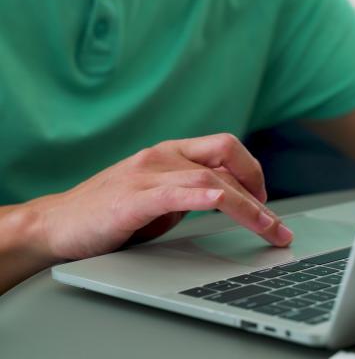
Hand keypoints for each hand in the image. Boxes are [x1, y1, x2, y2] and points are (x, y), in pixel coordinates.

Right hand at [25, 134, 293, 264]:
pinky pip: (177, 193)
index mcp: (170, 152)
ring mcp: (149, 173)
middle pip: (226, 159)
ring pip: (212, 180)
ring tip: (269, 229)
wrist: (58, 222)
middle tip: (274, 222)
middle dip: (259, 189)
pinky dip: (206, 198)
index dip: (251, 170)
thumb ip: (187, 191)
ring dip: (248, 206)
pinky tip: (222, 204)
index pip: (224, 148)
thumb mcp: (157, 195)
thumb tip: (221, 200)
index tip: (263, 198)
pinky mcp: (134, 198)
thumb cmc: (109, 210)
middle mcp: (163, 155)